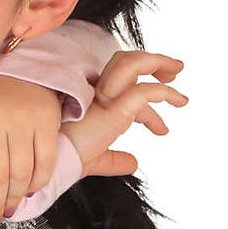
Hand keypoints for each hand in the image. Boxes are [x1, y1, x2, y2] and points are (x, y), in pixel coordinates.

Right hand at [62, 52, 186, 175]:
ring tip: (179, 77)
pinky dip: (164, 93)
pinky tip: (177, 101)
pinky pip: (144, 91)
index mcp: (90, 102)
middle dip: (154, 62)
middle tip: (174, 73)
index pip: (122, 86)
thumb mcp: (96, 159)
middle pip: (125, 62)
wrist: (48, 165)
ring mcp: (103, 98)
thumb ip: (115, 160)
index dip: (146, 103)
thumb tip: (134, 163)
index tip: (160, 128)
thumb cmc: (64, 161)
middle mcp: (95, 94)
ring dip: (161, 64)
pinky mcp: (112, 109)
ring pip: (133, 64)